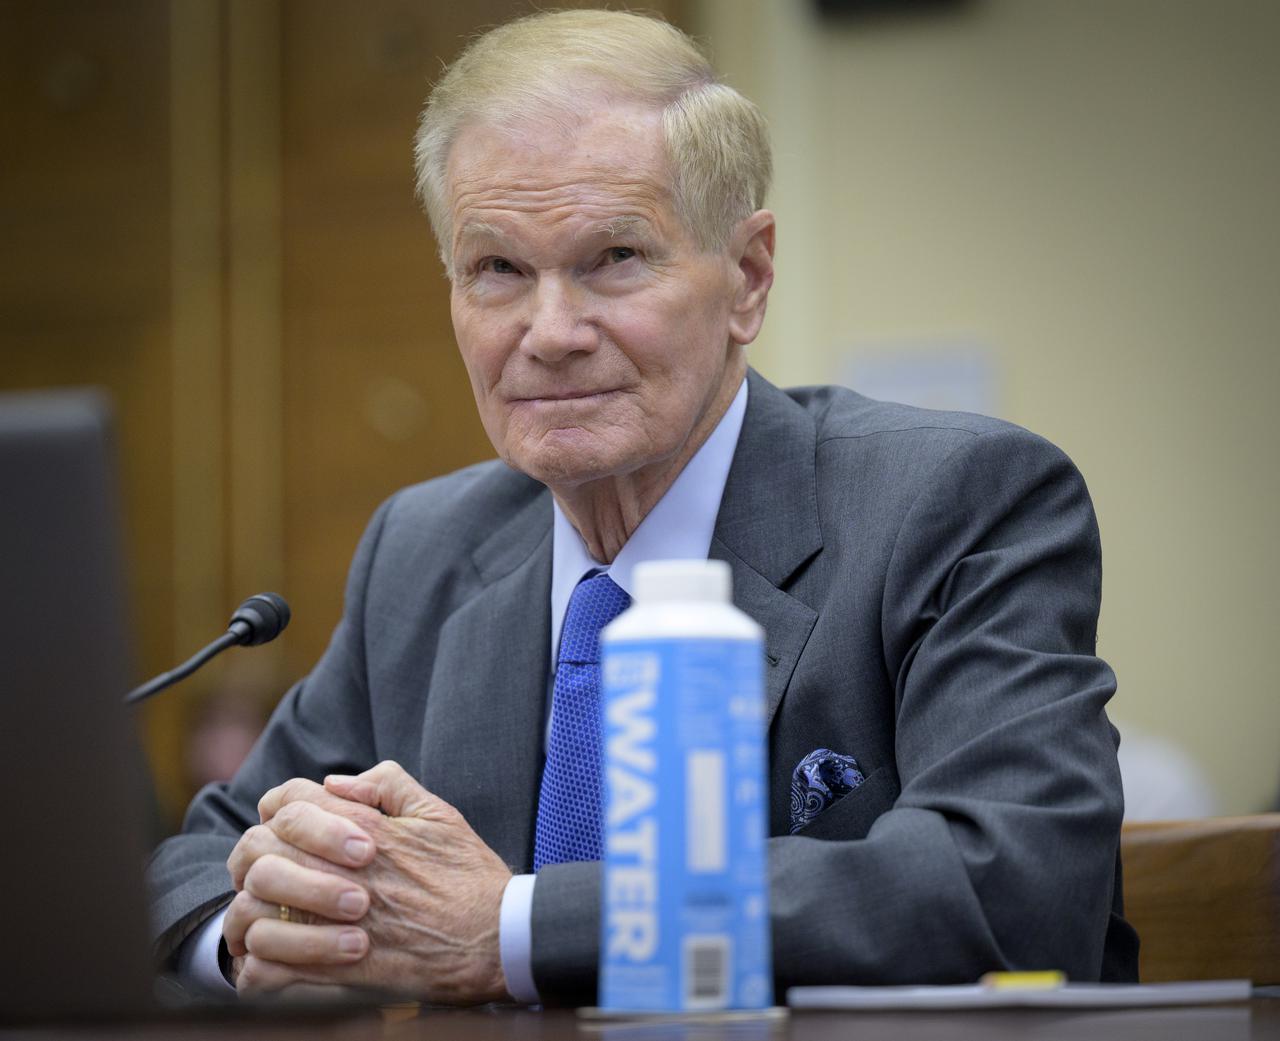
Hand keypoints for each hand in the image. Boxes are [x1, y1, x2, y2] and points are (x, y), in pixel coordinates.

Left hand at [228, 762, 513, 1003]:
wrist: (499, 938)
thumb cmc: (470, 876)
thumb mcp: (439, 813)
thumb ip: (389, 784)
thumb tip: (336, 782)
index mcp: (368, 829)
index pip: (290, 800)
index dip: (277, 807)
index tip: (284, 825)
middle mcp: (347, 871)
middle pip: (262, 849)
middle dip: (256, 856)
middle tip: (267, 869)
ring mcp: (341, 921)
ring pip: (257, 908)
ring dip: (252, 910)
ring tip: (264, 916)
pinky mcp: (342, 970)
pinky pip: (273, 967)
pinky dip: (261, 965)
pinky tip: (271, 961)